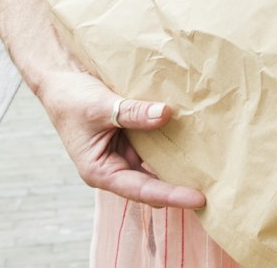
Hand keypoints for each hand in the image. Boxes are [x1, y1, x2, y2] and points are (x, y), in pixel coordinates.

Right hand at [34, 69, 204, 209]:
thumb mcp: (102, 106)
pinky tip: (194, 137)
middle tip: (215, 186)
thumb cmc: (72, 98)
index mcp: (101, 172)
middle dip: (180, 185)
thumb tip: (166, 114)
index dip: (171, 195)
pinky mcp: (132, 136)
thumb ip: (133, 113)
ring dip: (179, 162)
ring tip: (212, 166)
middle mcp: (115, 167)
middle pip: (154, 182)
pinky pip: (156, 142)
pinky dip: (171, 139)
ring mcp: (124, 152)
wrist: (61, 78)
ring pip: (157, 162)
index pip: (142, 190)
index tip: (198, 199)